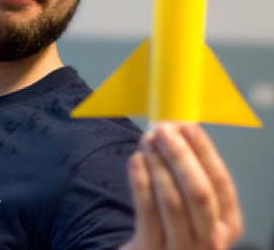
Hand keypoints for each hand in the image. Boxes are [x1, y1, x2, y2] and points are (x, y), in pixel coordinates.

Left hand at [122, 122, 241, 249]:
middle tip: (163, 131)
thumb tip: (179, 128)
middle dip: (180, 156)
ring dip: (158, 165)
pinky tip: (135, 161)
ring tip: (146, 142)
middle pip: (198, 191)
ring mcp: (182, 248)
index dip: (205, 152)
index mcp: (228, 224)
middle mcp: (211, 240)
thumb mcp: (192, 209)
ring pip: (172, 201)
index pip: (221, 182)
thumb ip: (191, 176)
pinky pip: (147, 212)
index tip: (188, 127)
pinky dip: (141, 182)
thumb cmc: (172, 228)